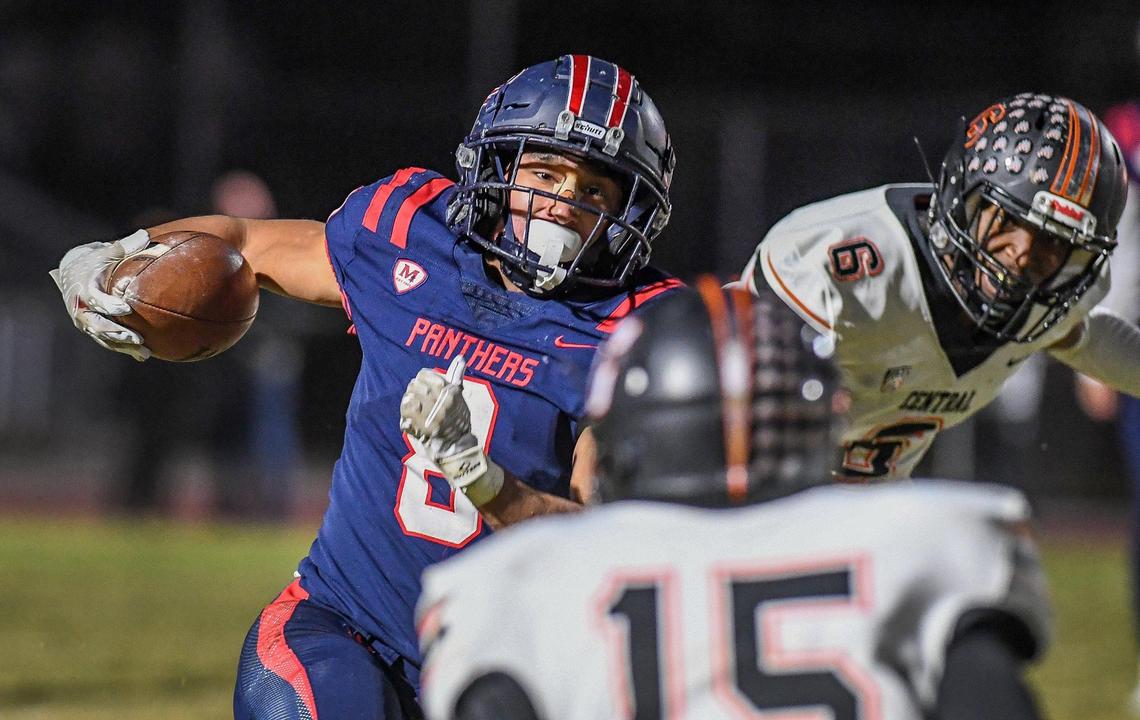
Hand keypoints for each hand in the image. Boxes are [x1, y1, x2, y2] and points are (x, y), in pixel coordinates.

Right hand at [48, 229, 152, 360]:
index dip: (108, 305)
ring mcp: (86, 322)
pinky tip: (143, 356)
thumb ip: (124, 247)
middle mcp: (81, 309)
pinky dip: (124, 349)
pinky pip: (108, 342)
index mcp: (84, 289)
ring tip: (145, 352)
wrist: (72, 273)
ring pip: (104, 338)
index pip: (95, 299)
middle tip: (137, 338)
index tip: (126, 309)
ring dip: (123, 347)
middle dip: (116, 333)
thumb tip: (146, 236)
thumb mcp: (105, 252)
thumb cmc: (93, 261)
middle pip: (97, 325)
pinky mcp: (93, 330)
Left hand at [399, 355, 503, 504]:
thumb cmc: (457, 416)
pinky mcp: (424, 427)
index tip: (423, 386)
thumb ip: (456, 375)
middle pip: (415, 385)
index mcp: (450, 391)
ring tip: (413, 406)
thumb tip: (461, 357)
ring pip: (409, 398)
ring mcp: (433, 415)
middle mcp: (442, 401)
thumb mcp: (458, 394)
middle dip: (413, 390)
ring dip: (408, 401)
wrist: (457, 442)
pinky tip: (409, 416)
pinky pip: (406, 413)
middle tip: (416, 396)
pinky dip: (405, 413)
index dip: (421, 379)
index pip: (423, 375)